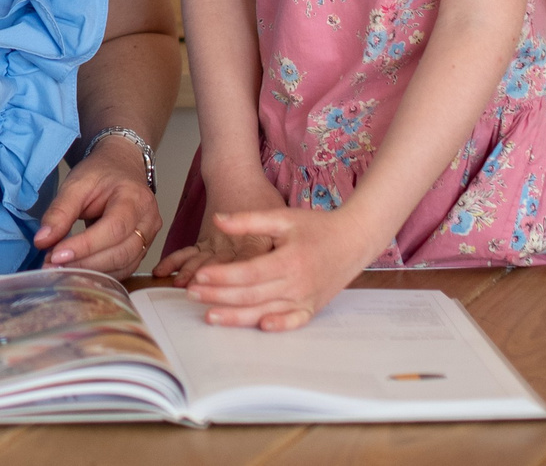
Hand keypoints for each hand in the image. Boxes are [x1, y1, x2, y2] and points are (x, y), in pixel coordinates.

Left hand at [33, 139, 161, 273]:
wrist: (121, 167)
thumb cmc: (101, 173)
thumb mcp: (76, 183)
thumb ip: (60, 211)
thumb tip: (42, 240)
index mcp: (135, 198)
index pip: (113, 228)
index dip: (85, 246)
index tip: (56, 255)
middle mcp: (148, 220)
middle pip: (120, 252)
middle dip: (84, 263)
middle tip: (52, 265)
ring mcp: (149, 237)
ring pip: (123, 266)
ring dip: (90, 273)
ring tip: (60, 269)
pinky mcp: (142, 250)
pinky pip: (123, 269)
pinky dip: (100, 274)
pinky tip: (77, 270)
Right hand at [151, 174, 287, 285]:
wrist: (236, 174)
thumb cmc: (261, 195)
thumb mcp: (278, 216)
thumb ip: (279, 242)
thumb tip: (289, 264)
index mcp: (254, 241)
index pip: (248, 264)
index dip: (238, 279)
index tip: (230, 294)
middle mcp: (231, 243)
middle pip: (220, 266)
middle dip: (209, 283)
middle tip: (198, 296)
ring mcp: (215, 241)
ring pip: (201, 259)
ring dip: (189, 273)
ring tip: (179, 286)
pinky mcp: (204, 239)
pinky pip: (188, 252)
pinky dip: (175, 261)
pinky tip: (162, 271)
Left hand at [177, 206, 378, 329]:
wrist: (354, 240)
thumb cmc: (317, 227)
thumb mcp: (282, 217)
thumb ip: (249, 220)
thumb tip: (218, 219)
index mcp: (289, 260)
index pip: (249, 273)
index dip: (223, 276)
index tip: (199, 275)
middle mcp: (298, 284)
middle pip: (252, 295)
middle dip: (219, 297)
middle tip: (191, 295)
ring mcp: (306, 299)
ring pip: (266, 312)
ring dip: (237, 316)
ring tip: (209, 316)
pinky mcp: (312, 308)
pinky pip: (293, 322)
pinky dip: (277, 327)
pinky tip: (258, 328)